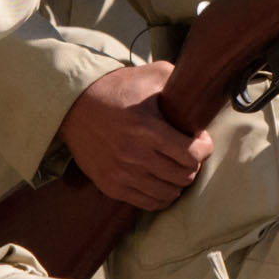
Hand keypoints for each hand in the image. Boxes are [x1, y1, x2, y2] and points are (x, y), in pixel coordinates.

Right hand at [54, 60, 208, 209]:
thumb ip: (179, 79)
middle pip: (184, 176)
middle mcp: (134, 155)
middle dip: (193, 164)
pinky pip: (149, 203)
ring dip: (178, 181)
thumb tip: (203, 92)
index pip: (192, 154)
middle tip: (188, 153)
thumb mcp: (150, 74)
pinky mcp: (111, 186)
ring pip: (169, 193)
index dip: (204, 148)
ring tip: (175, 167)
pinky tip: (161, 181)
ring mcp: (121, 174)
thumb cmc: (117, 89)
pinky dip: (161, 196)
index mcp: (146, 128)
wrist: (75, 106)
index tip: (200, 140)